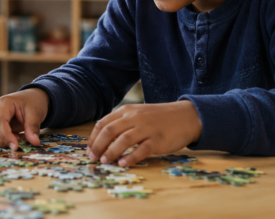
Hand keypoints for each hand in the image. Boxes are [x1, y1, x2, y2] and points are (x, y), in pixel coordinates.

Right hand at [0, 88, 49, 150]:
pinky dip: (6, 141)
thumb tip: (34, 142)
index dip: (6, 136)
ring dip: (3, 141)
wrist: (33, 98)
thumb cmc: (33, 102)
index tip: (15, 146)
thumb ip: (33, 128)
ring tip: (20, 139)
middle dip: (0, 141)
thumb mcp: (36, 113)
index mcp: (4, 103)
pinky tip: (19, 138)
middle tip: (16, 145)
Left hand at [87, 100, 202, 166]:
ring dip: (111, 152)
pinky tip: (123, 164)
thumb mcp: (137, 114)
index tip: (89, 150)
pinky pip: (141, 150)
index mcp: (126, 111)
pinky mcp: (158, 140)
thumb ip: (121, 123)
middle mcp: (134, 118)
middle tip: (93, 158)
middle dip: (98, 146)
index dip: (93, 138)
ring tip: (105, 162)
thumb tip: (102, 140)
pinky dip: (130, 157)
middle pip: (109, 131)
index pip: (103, 123)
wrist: (185, 116)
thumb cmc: (158, 118)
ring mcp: (147, 128)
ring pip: (123, 140)